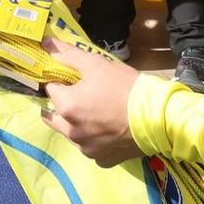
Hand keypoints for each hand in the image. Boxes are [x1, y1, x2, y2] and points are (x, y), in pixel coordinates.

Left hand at [39, 37, 143, 168]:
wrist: (157, 116)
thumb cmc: (125, 86)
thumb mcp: (96, 64)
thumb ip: (68, 54)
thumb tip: (46, 43)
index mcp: (66, 106)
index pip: (51, 89)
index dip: (61, 82)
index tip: (75, 80)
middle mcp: (71, 131)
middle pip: (55, 116)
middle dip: (63, 106)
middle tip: (84, 98)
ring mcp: (86, 149)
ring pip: (72, 134)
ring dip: (78, 125)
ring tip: (98, 114)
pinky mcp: (102, 160)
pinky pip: (91, 148)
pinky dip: (95, 140)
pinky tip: (109, 131)